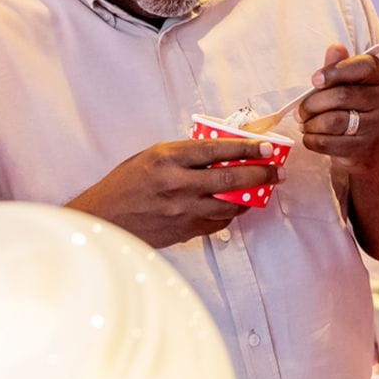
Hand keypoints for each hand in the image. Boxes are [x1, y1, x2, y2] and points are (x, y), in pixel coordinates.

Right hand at [65, 138, 276, 249]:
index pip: (217, 149)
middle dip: (260, 173)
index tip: (266, 147)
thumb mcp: (149, 157)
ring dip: (250, 197)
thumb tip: (217, 152)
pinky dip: (229, 215)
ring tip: (261, 190)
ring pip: (229, 205)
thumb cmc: (124, 185)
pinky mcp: (184, 231)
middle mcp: (178, 184)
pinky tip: (235, 207)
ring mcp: (182, 210)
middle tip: (275, 170)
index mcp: (168, 158)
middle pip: (231, 178)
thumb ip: (182, 155)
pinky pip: (217, 223)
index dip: (246, 148)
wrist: (103, 219)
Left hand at [297, 44, 378, 176]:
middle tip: (299, 110)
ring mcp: (378, 126)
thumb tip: (335, 47)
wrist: (372, 148)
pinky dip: (311, 139)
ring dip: (310, 122)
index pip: (363, 67)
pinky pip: (328, 143)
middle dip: (313, 103)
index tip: (314, 80)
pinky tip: (309, 136)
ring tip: (303, 122)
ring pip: (333, 121)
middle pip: (342, 96)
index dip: (334, 71)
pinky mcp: (364, 148)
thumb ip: (340, 66)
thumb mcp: (350, 83)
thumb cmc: (356, 106)